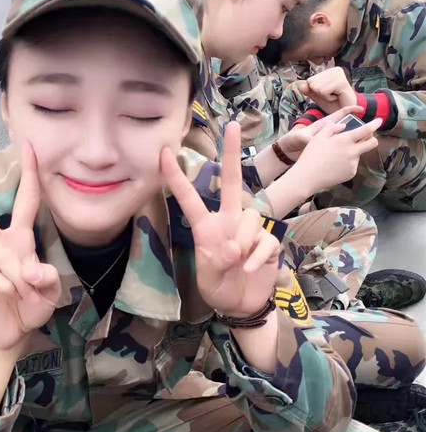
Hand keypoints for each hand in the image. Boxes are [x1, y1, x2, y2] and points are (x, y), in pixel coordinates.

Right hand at [0, 140, 60, 350]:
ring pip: (10, 262)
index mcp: (19, 238)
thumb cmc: (32, 304)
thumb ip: (48, 277)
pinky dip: (13, 293)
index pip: (27, 200)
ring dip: (26, 285)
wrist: (13, 333)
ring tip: (26, 298)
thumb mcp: (51, 289)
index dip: (30, 173)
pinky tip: (9, 300)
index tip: (28, 144)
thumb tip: (28, 272)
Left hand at [161, 123, 279, 316]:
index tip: (163, 153)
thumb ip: (218, 261)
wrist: (242, 305)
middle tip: (232, 126)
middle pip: (231, 182)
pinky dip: (257, 257)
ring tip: (237, 264)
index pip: (189, 198)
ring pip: (251, 218)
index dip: (176, 178)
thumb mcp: (208, 277)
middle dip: (231, 153)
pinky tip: (250, 269)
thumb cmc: (218, 287)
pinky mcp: (269, 241)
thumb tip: (235, 248)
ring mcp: (250, 230)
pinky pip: (265, 241)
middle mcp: (229, 220)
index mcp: (206, 227)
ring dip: (243, 242)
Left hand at [279, 104, 364, 161]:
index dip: (350, 110)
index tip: (361, 109)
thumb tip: (321, 138)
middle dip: (358, 127)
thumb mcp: (301, 137)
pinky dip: (346, 151)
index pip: (340, 114)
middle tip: (371, 130)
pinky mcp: (326, 150)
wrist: (286, 152)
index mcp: (323, 125)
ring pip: (345, 139)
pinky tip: (353, 155)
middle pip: (347, 127)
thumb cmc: (292, 141)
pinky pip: (339, 149)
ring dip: (354, 140)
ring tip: (365, 142)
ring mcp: (328, 141)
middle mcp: (328, 132)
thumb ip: (310, 137)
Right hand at [294, 115, 381, 193]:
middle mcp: (352, 152)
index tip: (379, 121)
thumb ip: (332, 128)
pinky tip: (334, 166)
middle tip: (366, 139)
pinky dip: (346, 164)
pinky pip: (352, 166)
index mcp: (345, 140)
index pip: (366, 130)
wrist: (307, 177)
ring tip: (335, 158)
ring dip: (353, 153)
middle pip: (372, 144)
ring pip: (359, 155)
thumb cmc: (311, 155)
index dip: (375, 124)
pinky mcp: (351, 174)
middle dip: (372, 139)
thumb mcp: (318, 137)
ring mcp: (353, 164)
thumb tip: (343, 126)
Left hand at [298, 66, 356, 113]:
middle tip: (332, 96)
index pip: (310, 80)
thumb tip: (302, 85)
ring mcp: (339, 74)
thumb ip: (309, 90)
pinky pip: (323, 91)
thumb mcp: (318, 97)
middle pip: (312, 83)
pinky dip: (328, 98)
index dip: (316, 91)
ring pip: (317, 87)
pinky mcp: (341, 82)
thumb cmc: (334, 104)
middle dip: (320, 94)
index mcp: (328, 71)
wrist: (348, 113)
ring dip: (324, 96)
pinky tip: (337, 96)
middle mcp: (334, 70)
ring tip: (335, 96)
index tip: (327, 94)